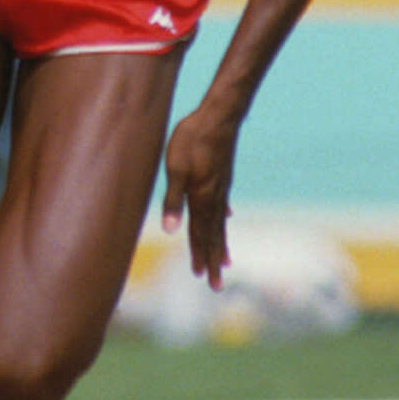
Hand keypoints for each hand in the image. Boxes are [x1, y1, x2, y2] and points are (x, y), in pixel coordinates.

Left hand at [160, 104, 237, 290]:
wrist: (218, 115)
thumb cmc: (192, 138)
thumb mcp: (175, 168)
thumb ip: (173, 200)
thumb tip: (170, 231)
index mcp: (201, 197)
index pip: (199, 233)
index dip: (198, 254)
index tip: (201, 276)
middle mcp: (215, 196)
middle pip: (213, 234)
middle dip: (212, 259)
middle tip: (216, 285)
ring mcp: (221, 186)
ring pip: (221, 221)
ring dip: (220, 243)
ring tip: (224, 261)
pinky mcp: (223, 175)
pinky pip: (224, 203)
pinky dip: (224, 216)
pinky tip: (228, 216)